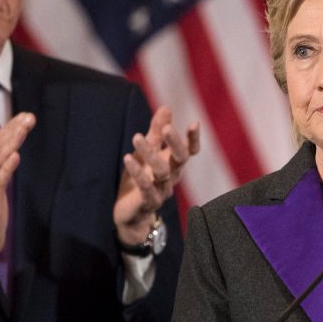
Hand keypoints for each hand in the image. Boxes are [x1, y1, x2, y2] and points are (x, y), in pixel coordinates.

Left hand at [113, 106, 199, 244]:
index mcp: (174, 164)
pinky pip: (146, 188)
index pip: (190, 151)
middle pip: (181, 160)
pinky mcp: (148, 202)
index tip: (195, 123)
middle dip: (175, 143)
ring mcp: (162, 191)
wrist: (131, 214)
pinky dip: (138, 173)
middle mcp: (172, 177)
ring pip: (162, 172)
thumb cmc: (141, 178)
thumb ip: (156, 132)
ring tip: (136, 137)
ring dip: (150, 153)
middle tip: (167, 128)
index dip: (193, 139)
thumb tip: (166, 107)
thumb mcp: (147, 152)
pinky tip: (128, 158)